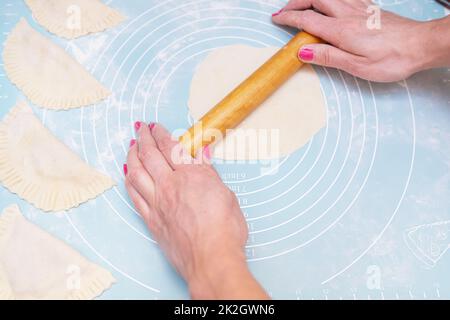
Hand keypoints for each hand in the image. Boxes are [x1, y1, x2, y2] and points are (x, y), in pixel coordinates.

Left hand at [124, 122, 267, 299]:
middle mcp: (170, 185)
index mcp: (191, 175)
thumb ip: (209, 173)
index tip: (155, 126)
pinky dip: (128, 181)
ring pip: (136, 172)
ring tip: (130, 146)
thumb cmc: (224, 230)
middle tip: (140, 128)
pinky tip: (127, 174)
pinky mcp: (151, 219)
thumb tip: (202, 154)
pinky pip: (134, 195)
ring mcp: (157, 202)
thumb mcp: (225, 194)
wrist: (211, 258)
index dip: (160, 133)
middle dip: (143, 138)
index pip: (171, 147)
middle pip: (150, 155)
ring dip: (131, 156)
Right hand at [272, 0, 449, 81]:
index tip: (276, 19)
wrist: (421, 45)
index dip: (289, 19)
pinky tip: (328, 3)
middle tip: (284, 11)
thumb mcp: (357, 66)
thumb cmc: (392, 59)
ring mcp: (359, 8)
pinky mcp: (369, 8)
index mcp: (341, 30)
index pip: (307, 20)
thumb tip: (302, 52)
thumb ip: (328, 57)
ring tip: (300, 6)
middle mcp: (348, 14)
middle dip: (296, 3)